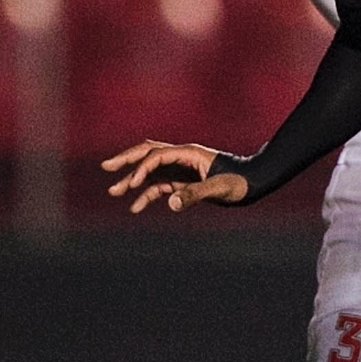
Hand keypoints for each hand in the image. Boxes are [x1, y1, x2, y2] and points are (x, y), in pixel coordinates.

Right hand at [101, 140, 247, 213]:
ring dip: (132, 179)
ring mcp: (181, 169)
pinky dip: (146, 195)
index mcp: (189, 154)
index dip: (142, 168)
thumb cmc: (240, 182)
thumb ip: (195, 194)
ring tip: (113, 192)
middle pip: (148, 153)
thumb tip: (171, 203)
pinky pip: (159, 186)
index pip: (157, 156)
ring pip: (150, 170)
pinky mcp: (183, 182)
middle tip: (105, 166)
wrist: (254, 182)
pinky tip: (134, 208)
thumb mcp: (219, 188)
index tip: (131, 185)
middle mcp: (182, 158)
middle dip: (127, 159)